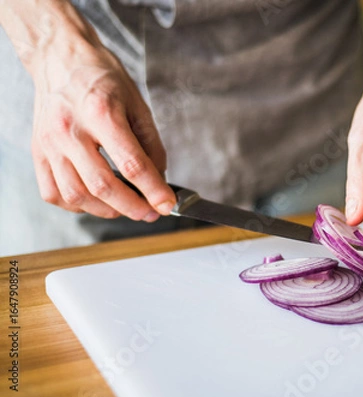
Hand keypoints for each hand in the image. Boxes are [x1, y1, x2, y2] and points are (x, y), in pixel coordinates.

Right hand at [29, 27, 174, 220]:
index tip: (167, 204)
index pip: (131, 164)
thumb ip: (150, 143)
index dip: (153, 190)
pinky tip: (94, 201)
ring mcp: (49, 144)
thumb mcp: (137, 104)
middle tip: (150, 212)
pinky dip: (76, 206)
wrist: (61, 59)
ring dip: (106, 211)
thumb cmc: (101, 77)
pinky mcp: (37, 152)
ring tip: (125, 208)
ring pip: (76, 195)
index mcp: (100, 113)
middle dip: (132, 207)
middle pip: (103, 186)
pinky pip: (53, 193)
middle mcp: (70, 131)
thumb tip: (159, 177)